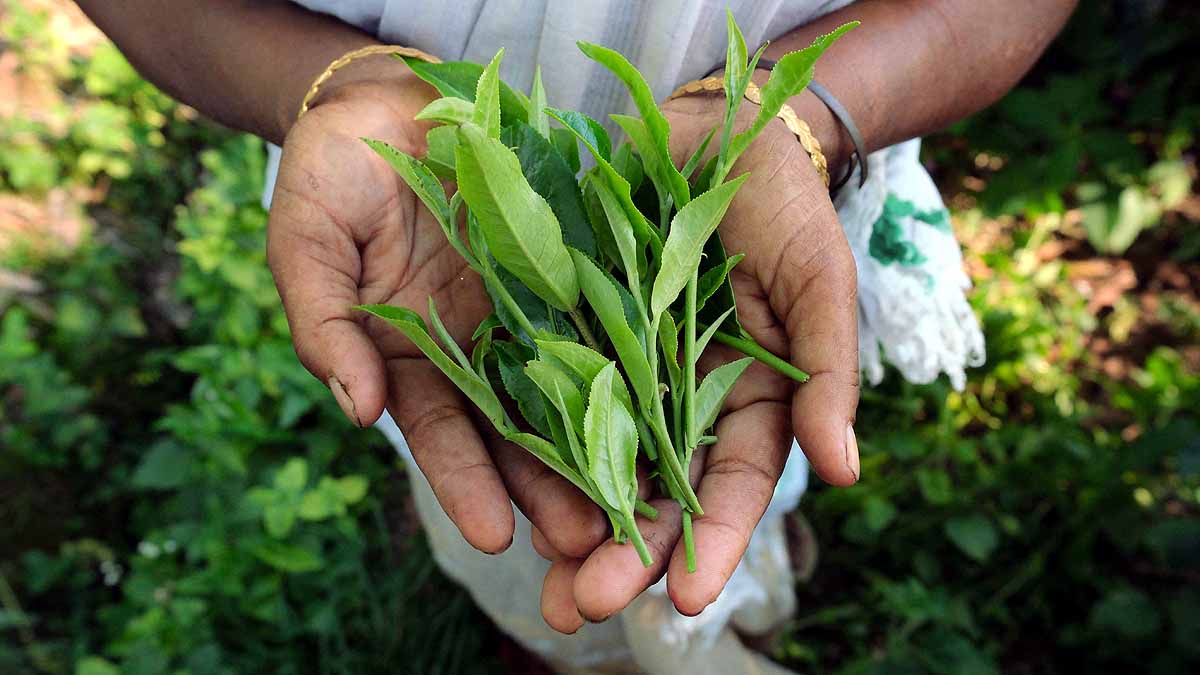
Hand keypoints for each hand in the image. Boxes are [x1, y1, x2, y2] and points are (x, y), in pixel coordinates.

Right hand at [266, 75, 608, 557]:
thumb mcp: (309, 241)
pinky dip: (631, 364)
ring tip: (632, 504)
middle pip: (518, 431)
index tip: (493, 536)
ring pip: (570, 390)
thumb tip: (356, 413)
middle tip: (587, 543)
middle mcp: (476, 347)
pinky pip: (605, 318)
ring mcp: (528, 310)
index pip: (440, 432)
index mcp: (410, 356)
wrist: (392, 97)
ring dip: (599, 447)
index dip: (464, 483)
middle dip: (549, 489)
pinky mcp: (571, 267)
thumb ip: (325, 324)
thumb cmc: (335, 170)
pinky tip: (663, 410)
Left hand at [534, 93, 860, 631]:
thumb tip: (843, 472)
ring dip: (570, 524)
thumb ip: (828, 371)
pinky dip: (531, 446)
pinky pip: (549, 395)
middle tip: (581, 607)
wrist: (717, 129)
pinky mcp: (572, 333)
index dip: (713, 544)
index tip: (685, 599)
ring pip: (597, 461)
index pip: (734, 486)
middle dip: (622, 554)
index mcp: (751, 399)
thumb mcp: (818, 279)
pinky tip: (505, 494)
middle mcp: (681, 398)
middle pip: (655, 491)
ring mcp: (623, 369)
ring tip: (542, 585)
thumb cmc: (783, 203)